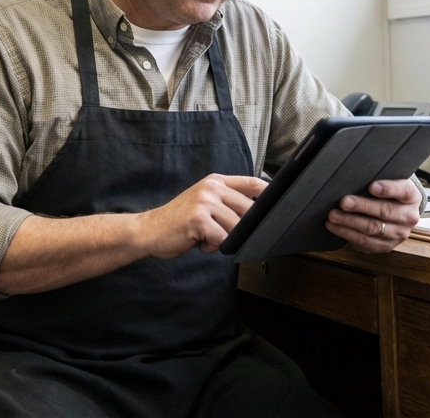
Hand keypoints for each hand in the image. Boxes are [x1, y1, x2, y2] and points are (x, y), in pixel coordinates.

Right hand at [137, 174, 267, 258]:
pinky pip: (222, 239)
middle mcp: (211, 188)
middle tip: (224, 235)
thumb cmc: (178, 221)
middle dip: (243, 228)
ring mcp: (205, 202)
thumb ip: (227, 203)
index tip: (280, 205)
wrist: (149, 230)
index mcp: (215, 181)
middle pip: (249, 209)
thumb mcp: (203, 203)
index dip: (269, 193)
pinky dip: (212, 246)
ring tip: (205, 237)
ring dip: (223, 239)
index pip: (252, 183)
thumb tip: (257, 215)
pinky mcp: (199, 219)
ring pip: (236, 227)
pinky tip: (198, 241)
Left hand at [326, 178, 422, 252]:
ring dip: (350, 222)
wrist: (396, 212)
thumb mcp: (388, 181)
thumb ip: (376, 178)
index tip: (371, 186)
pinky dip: (347, 234)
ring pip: (373, 228)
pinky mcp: (386, 246)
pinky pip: (365, 242)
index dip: (388, 189)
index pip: (403, 191)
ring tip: (332, 215)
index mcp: (411, 197)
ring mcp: (399, 234)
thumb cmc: (386, 192)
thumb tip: (352, 175)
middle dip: (362, 206)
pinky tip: (334, 227)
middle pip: (385, 211)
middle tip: (343, 202)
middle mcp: (408, 217)